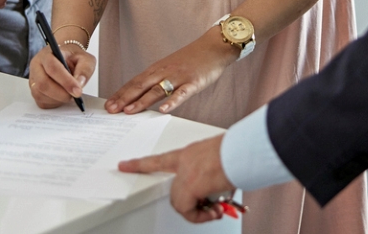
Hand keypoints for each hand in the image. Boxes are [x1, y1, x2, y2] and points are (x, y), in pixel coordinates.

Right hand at [29, 43, 96, 108]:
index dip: (66, 81)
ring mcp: (33, 80)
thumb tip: (79, 83)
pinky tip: (62, 96)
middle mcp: (36, 67)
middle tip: (75, 95)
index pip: (52, 68)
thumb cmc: (73, 58)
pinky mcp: (34, 91)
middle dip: (61, 93)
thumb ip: (84, 69)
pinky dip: (54, 103)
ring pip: (41, 95)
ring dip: (58, 99)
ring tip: (69, 94)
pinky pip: (42, 102)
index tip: (78, 91)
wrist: (66, 58)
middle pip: (43, 83)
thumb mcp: (85, 58)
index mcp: (47, 55)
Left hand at [106, 28, 237, 114]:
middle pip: (140, 86)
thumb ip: (157, 81)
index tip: (108, 105)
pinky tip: (164, 110)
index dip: (120, 94)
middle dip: (124, 99)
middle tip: (111, 110)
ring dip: (142, 101)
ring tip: (129, 111)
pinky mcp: (193, 82)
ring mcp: (178, 77)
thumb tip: (142, 96)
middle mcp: (164, 72)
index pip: (134, 83)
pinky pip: (182, 93)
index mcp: (157, 69)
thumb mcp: (170, 68)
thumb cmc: (192, 59)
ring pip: (157, 90)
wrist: (214, 46)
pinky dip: (172, 101)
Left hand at [119, 135, 234, 222]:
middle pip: (174, 191)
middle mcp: (184, 163)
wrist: (242, 150)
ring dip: (198, 212)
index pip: (159, 159)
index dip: (140, 164)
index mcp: (189, 153)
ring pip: (180, 202)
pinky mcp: (190, 186)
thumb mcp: (219, 158)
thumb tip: (217, 193)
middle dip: (191, 204)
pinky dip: (200, 216)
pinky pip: (187, 210)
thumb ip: (211, 172)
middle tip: (211, 208)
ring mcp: (185, 174)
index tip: (124, 165)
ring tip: (216, 210)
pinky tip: (215, 211)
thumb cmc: (237, 151)